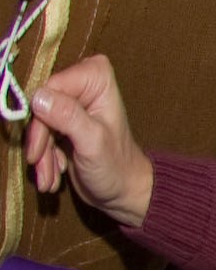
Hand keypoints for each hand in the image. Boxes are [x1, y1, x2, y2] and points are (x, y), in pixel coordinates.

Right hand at [26, 55, 154, 226]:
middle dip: (40, 139)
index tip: (40, 144)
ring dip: (41, 153)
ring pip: (38, 122)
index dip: (42, 115)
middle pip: (42, 105)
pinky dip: (44, 156)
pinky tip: (52, 176)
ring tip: (49, 178)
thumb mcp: (93, 141)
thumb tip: (39, 97)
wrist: (123, 190)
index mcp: (97, 79)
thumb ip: (68, 116)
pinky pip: (41, 133)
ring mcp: (72, 104)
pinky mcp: (62, 122)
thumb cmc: (116, 166)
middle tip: (39, 164)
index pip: (52, 86)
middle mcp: (84, 85)